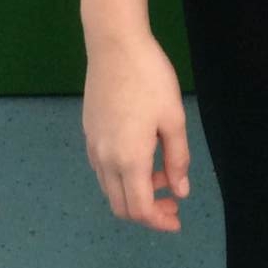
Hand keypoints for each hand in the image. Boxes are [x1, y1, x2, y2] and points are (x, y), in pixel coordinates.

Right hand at [82, 30, 191, 232]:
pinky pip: (103, 170)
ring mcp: (93, 147)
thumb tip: (179, 191)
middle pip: (121, 206)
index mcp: (128, 160)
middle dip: (148, 212)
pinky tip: (142, 157)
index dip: (159, 221)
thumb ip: (177, 159)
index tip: (177, 218)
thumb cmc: (150, 78)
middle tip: (173, 201)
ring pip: (110, 189)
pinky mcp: (88, 133)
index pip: (140, 209)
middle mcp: (105, 160)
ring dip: (135, 192)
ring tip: (163, 173)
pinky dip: (122, 177)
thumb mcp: (174, 118)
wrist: (114, 45)